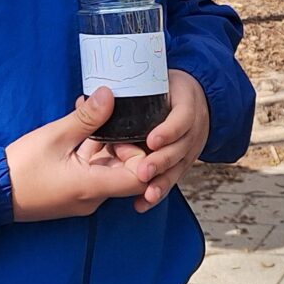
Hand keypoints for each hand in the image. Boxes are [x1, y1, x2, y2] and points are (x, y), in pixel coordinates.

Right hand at [5, 88, 149, 222]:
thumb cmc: (22, 167)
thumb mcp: (55, 136)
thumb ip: (86, 118)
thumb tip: (109, 95)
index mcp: (92, 187)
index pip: (140, 178)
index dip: (144, 155)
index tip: (132, 131)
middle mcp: (93, 198)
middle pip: (129, 173)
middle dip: (125, 144)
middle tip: (113, 117)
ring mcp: (84, 198)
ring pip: (110, 170)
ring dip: (107, 145)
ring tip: (95, 115)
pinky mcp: (75, 193)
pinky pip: (95, 172)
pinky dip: (94, 152)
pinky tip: (82, 127)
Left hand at [127, 70, 211, 212]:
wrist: (194, 96)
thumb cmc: (167, 85)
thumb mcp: (155, 79)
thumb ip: (125, 91)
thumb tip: (88, 99)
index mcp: (188, 101)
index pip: (182, 117)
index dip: (169, 130)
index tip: (151, 140)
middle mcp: (194, 127)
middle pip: (181, 148)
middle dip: (161, 161)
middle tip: (142, 172)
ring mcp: (191, 146)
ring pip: (178, 167)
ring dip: (161, 182)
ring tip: (144, 194)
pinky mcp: (184, 161)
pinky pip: (172, 178)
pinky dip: (159, 191)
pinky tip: (143, 203)